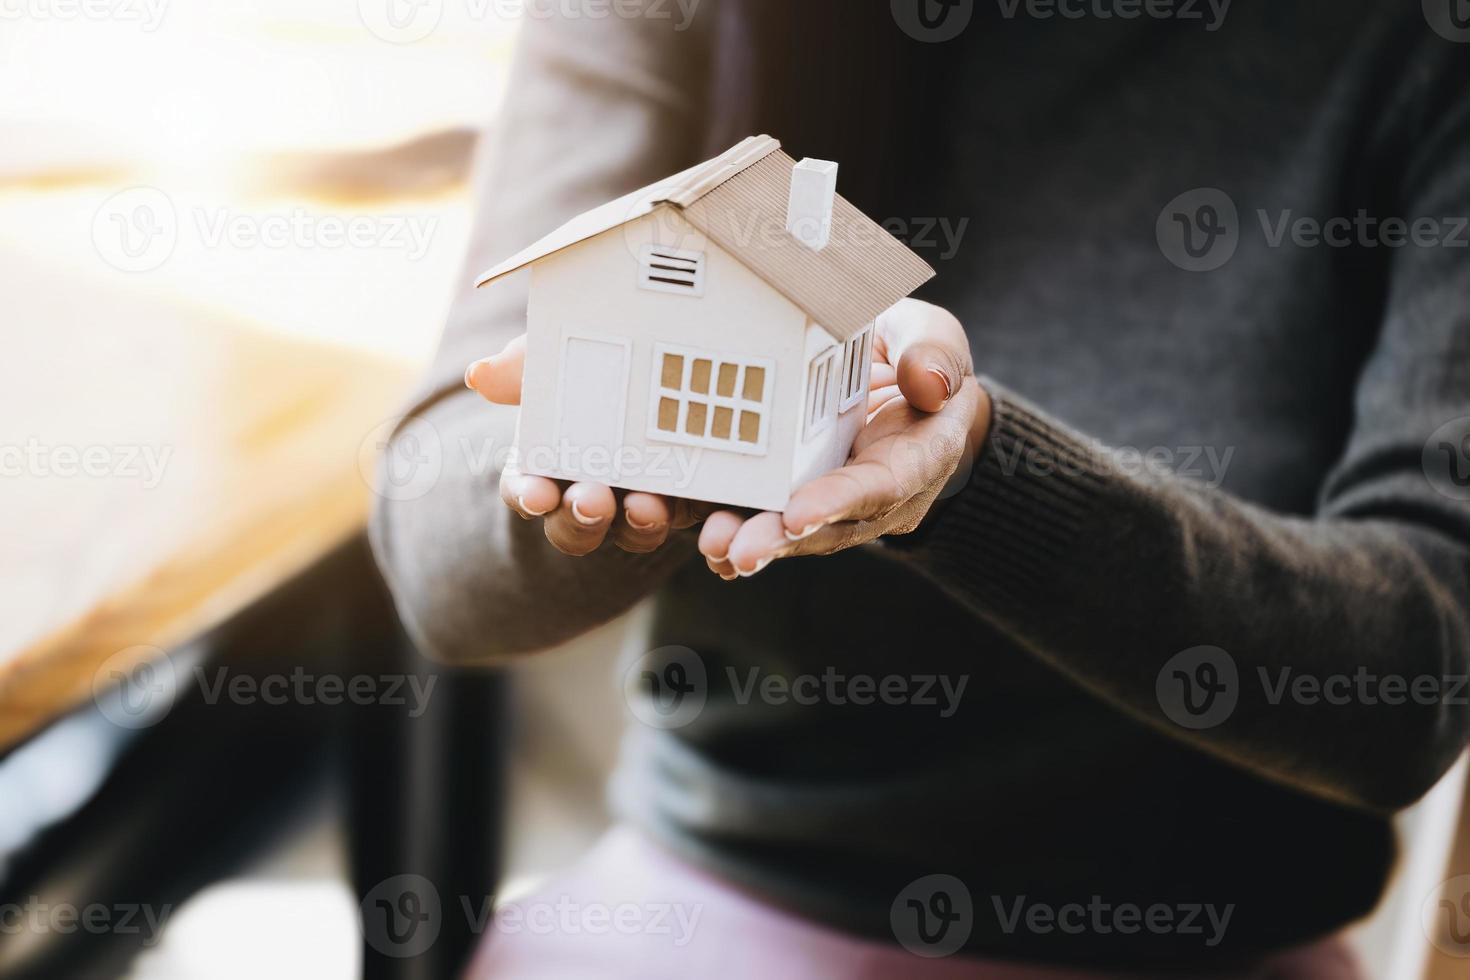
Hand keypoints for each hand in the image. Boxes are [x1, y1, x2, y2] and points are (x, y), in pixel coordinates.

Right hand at [466, 336, 708, 555]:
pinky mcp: (695, 500)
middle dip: (582, 516)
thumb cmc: (600, 358)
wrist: (676, 356)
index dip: (528, 494)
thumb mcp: (566, 353)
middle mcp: (591, 492)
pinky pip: (695, 525)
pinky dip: (700, 530)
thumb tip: (479, 373)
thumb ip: (527, 365)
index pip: (526, 488)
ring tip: (648, 504)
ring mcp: (642, 500)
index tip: (537, 494)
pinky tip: (710, 526)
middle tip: (593, 500)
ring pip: (634, 531)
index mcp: (550, 462)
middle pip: (576, 525)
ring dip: (638, 524)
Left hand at [699, 299, 990, 579]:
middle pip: (830, 527)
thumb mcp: (937, 340)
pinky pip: (773, 518)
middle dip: (782, 540)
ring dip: (753, 540)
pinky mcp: (804, 493)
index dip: (837, 501)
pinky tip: (709, 545)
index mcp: (917, 456)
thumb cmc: (918, 359)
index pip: (880, 486)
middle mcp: (878, 494)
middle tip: (738, 550)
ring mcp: (839, 501)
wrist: (909, 386)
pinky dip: (740, 529)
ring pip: (797, 531)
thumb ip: (935, 356)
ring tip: (714, 544)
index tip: (797, 514)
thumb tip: (928, 383)